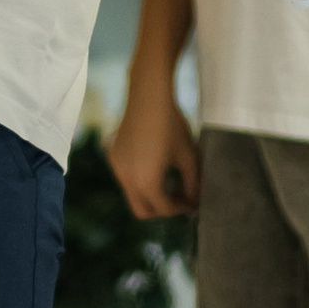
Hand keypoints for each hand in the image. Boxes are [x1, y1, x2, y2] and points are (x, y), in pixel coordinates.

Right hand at [108, 91, 199, 221]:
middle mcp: (127, 179)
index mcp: (147, 182)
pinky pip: (126, 179)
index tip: (193, 203)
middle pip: (143, 211)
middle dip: (163, 209)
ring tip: (169, 181)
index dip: (182, 209)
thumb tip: (195, 199)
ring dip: (151, 195)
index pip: (164, 209)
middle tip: (180, 199)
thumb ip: (193, 183)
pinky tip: (155, 165)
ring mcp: (117, 168)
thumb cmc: (172, 125)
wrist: (149, 97)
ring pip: (133, 195)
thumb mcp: (188, 156)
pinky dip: (140, 181)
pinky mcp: (114, 156)